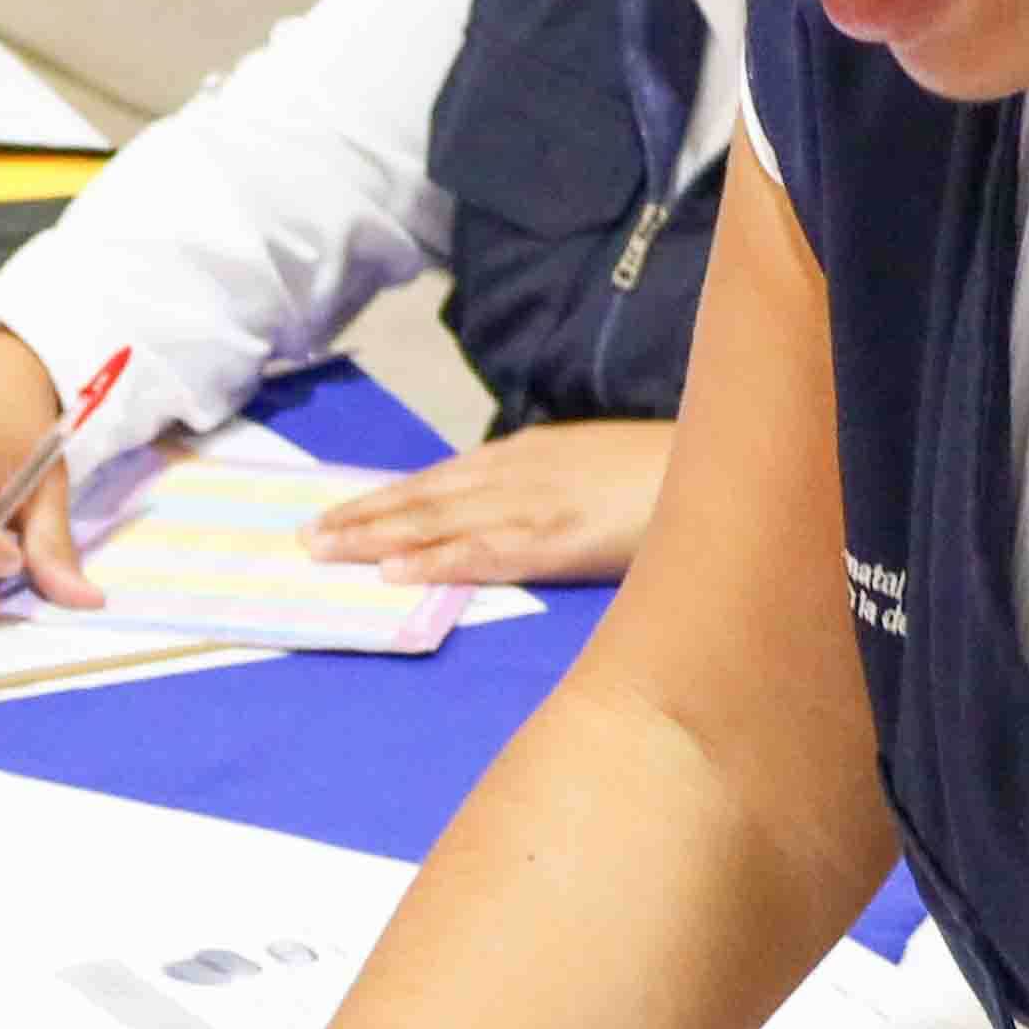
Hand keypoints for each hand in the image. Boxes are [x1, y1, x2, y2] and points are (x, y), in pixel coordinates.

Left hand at [307, 416, 673, 589]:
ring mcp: (533, 504)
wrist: (724, 468)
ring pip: (437, 520)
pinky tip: (391, 574)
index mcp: (527, 455)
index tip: (339, 511)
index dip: (387, 496)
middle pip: (423, 495)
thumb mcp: (591, 467)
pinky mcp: (556, 538)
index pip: (440, 477)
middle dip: (362, 515)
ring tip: (323, 550)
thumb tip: (513, 510)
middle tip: (305, 535)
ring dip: (375, 537)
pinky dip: (434, 562)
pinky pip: (482, 553)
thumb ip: (548, 484)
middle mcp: (518, 473)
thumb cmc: (664, 475)